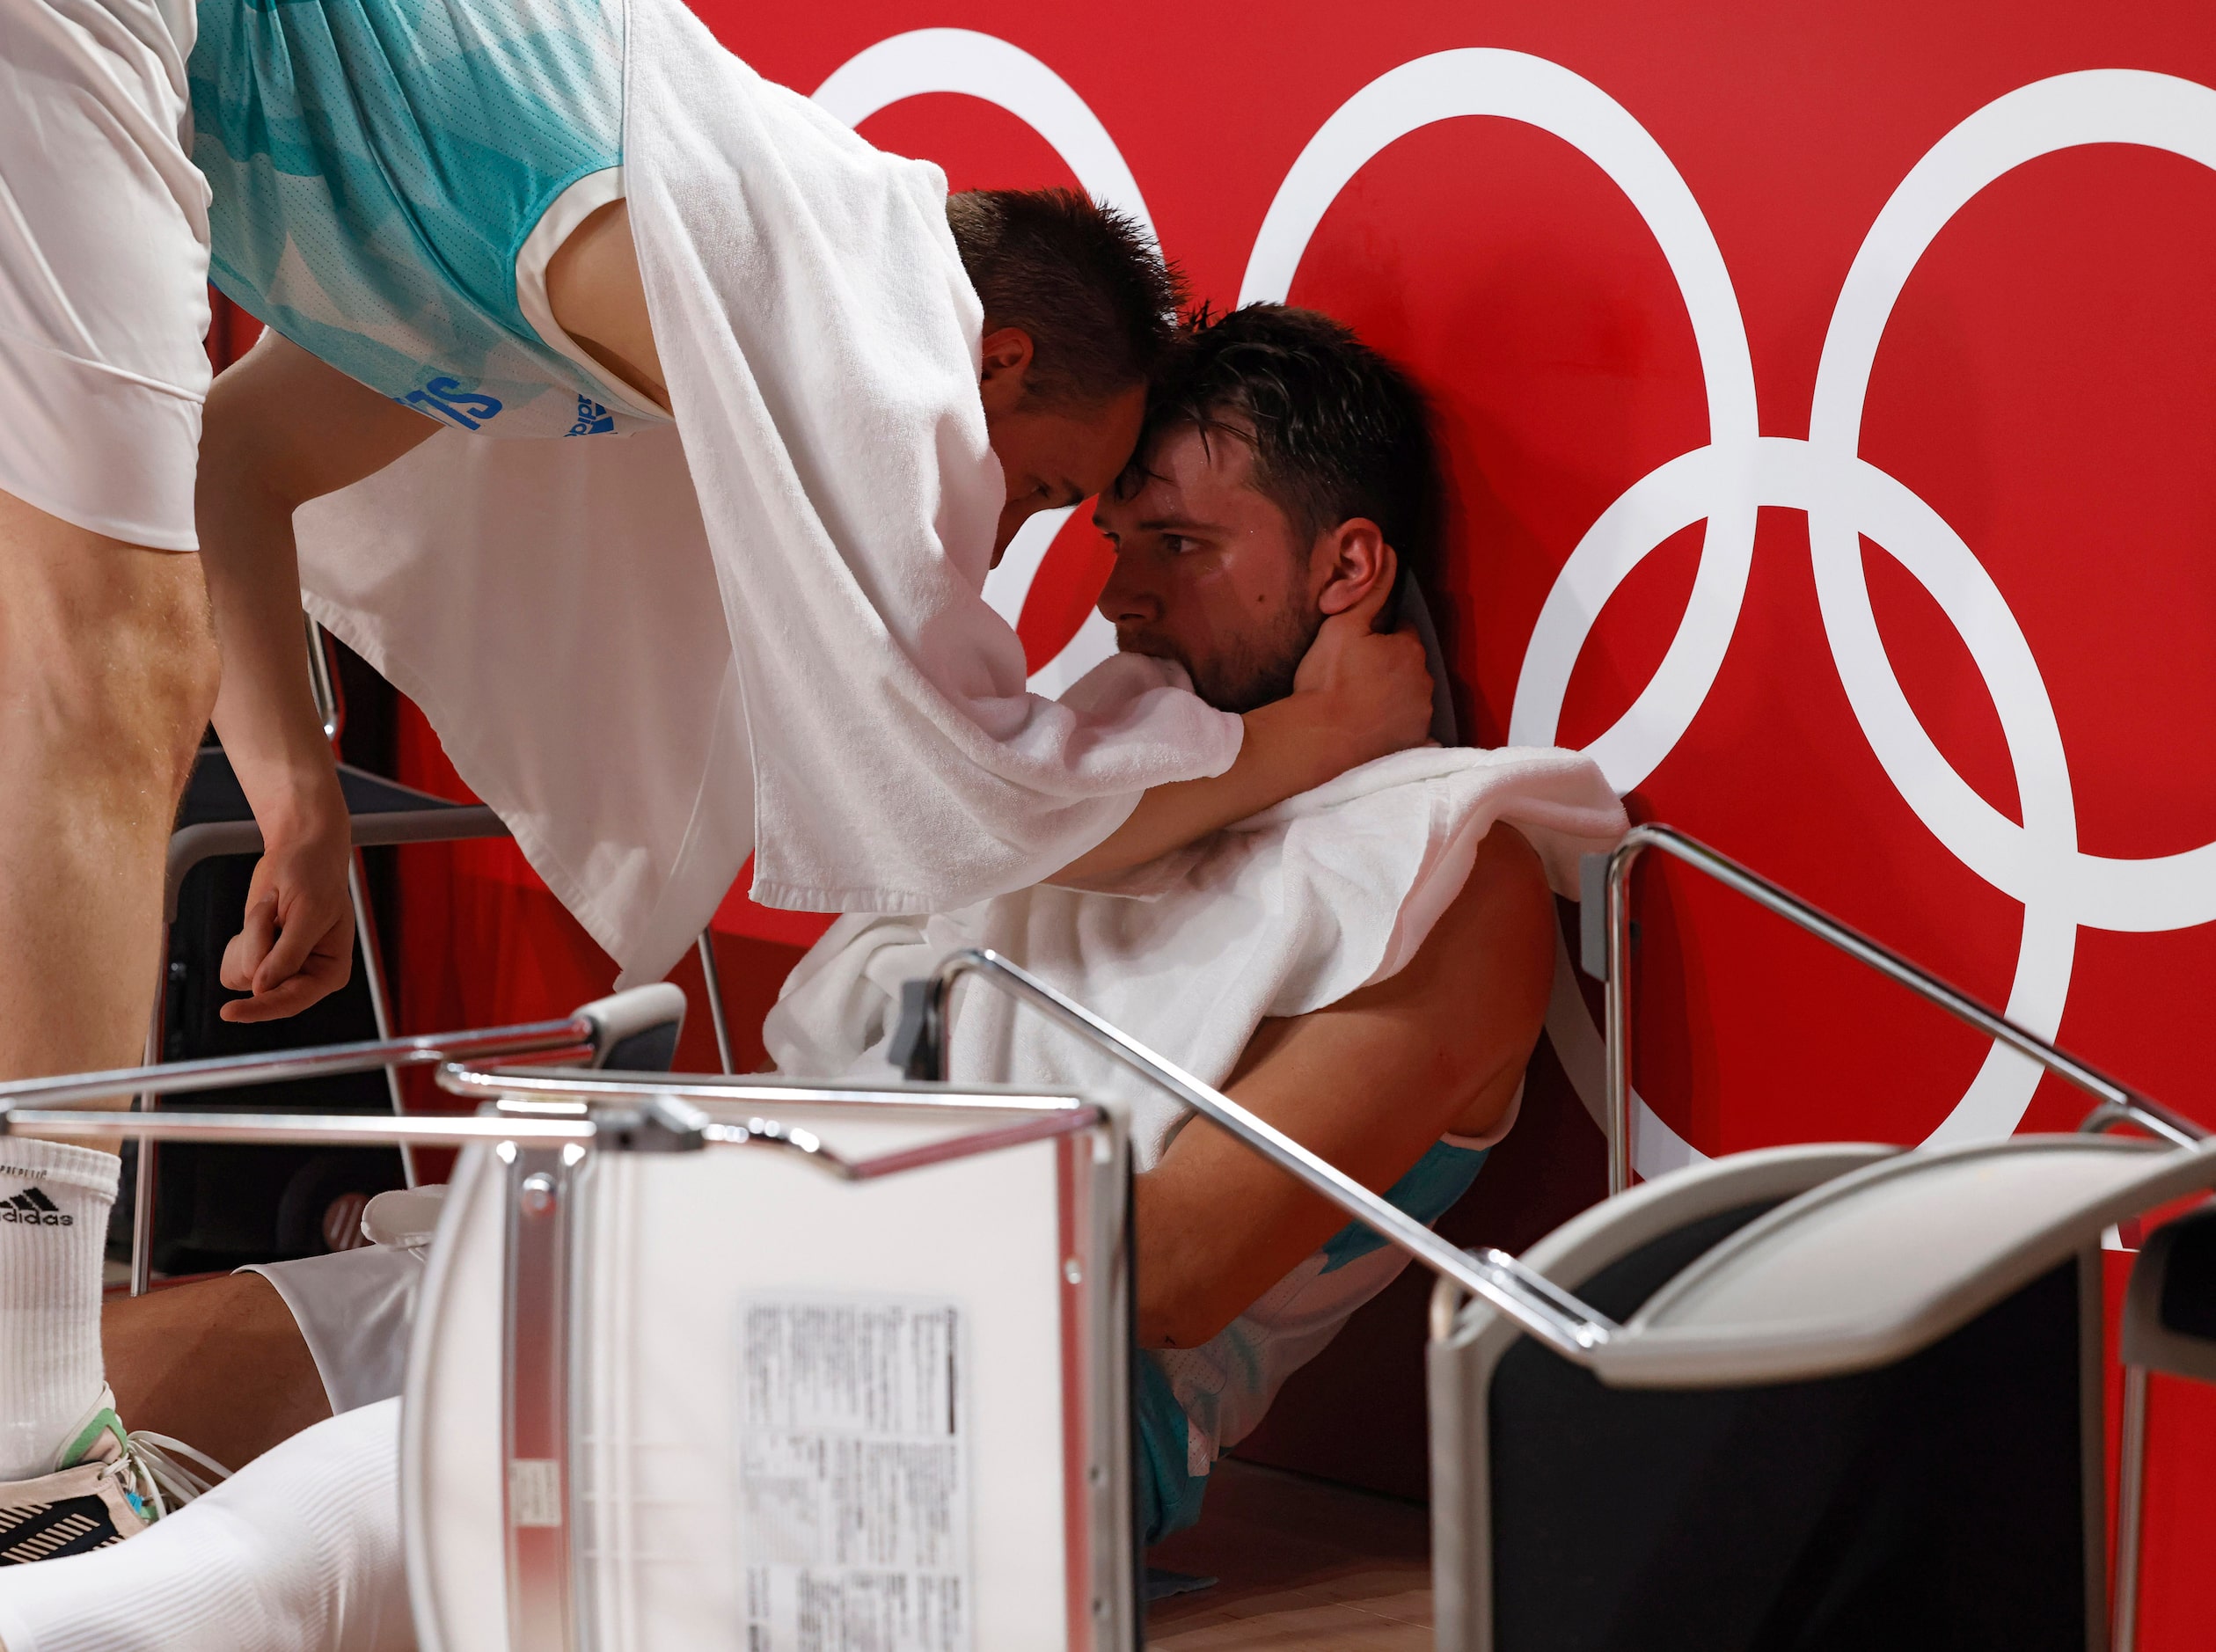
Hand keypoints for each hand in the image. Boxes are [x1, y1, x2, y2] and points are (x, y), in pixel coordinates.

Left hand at [219, 811, 355, 1022]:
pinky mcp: (259, 958)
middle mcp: (305, 976)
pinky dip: (241, 937)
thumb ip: (288, 954)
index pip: (292, 1000)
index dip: (261, 1007)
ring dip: (250, 935)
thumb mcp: (308, 912)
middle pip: (260, 986)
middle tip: (272, 906)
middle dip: (257, 945)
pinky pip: (232, 965)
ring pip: (243, 974)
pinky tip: (263, 915)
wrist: (300, 851)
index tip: (228, 1013)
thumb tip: (261, 988)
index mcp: (329, 972)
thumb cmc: (314, 875)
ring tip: (273, 907)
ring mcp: (280, 969)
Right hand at [1289, 558, 1433, 769]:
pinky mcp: (1414, 743)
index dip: (1381, 639)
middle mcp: (1424, 682)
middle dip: (1391, 668)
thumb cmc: (1327, 681)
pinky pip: (1414, 732)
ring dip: (1395, 697)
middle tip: (1356, 677)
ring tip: (1360, 704)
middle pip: (1409, 667)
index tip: (1358, 650)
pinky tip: (1379, 731)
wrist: (1319, 738)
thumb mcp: (1343, 625)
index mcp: (1409, 650)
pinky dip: (1401, 729)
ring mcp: (1421, 715)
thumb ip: (1371, 591)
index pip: (1403, 634)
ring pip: (1411, 697)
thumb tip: (1388, 553)